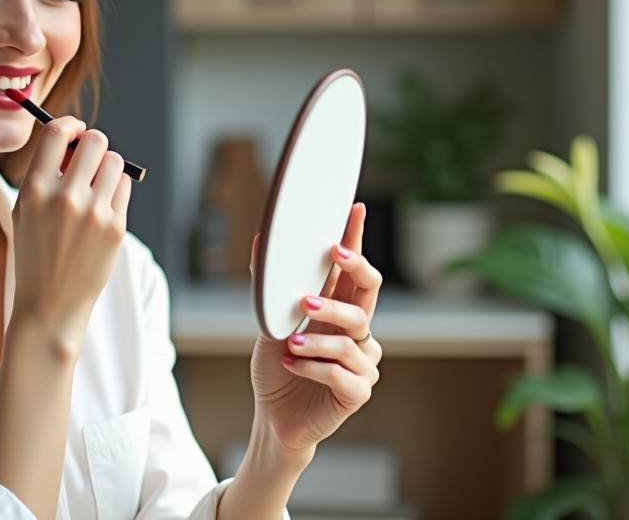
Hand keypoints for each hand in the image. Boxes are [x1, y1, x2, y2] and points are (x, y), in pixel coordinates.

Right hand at [10, 117, 131, 347]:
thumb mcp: (25, 211)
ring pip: (115, 161)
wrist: (50, 303)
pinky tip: (104, 205)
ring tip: (97, 184)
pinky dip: (117, 189)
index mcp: (36, 190)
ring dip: (107, 166)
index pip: (57, 133)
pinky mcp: (115, 228)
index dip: (71, 125)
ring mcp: (94, 214)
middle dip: (93, 144)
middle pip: (95, 141)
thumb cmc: (35, 254)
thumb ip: (45, 174)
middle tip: (89, 158)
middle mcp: (65, 198)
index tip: (75, 131)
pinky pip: (124, 187)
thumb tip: (75, 140)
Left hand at [249, 203, 381, 456]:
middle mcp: (357, 332)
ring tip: (291, 340)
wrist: (274, 418)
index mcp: (338, 310)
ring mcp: (362, 362)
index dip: (356, 238)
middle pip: (368, 291)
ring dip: (317, 336)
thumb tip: (261, 242)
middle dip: (354, 268)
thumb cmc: (279, 368)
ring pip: (351, 336)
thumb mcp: (268, 323)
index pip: (352, 269)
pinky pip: (341, 373)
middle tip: (333, 255)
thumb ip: (270, 288)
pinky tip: (292, 365)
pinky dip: (312, 368)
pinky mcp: (358, 391)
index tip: (354, 210)